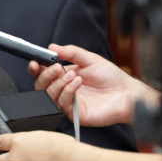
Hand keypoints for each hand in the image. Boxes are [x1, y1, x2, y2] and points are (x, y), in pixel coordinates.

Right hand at [28, 44, 159, 126]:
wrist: (125, 94)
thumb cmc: (110, 78)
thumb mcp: (90, 59)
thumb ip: (71, 52)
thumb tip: (52, 47)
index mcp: (63, 76)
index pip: (43, 74)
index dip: (36, 69)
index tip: (36, 63)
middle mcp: (62, 90)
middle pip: (40, 86)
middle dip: (45, 75)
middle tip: (56, 68)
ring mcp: (66, 102)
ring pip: (48, 95)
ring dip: (58, 83)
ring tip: (72, 75)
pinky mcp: (72, 113)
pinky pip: (61, 103)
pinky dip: (67, 91)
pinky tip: (77, 83)